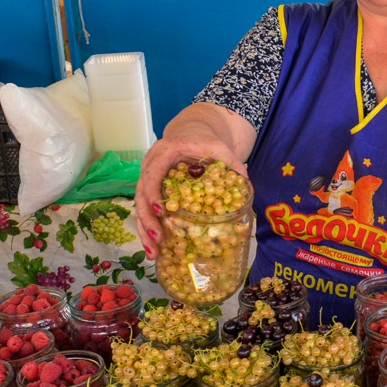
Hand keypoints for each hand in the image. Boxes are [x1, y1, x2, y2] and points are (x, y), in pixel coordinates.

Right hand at [135, 105, 254, 257]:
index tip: (162, 212)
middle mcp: (151, 164)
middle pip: (142, 194)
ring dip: (145, 230)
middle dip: (148, 219)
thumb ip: (232, 163)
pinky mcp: (151, 190)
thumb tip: (246, 183)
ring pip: (140, 205)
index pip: (153, 173)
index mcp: (165, 151)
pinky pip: (146, 210)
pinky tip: (153, 248)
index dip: (154, 193)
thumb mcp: (220, 148)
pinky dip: (148, 229)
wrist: (192, 134)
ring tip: (152, 252)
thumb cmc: (205, 141)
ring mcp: (148, 178)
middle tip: (158, 239)